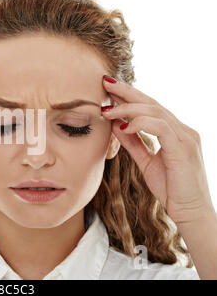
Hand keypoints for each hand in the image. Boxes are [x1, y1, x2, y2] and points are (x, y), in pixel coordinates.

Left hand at [100, 75, 213, 224]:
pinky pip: (161, 128)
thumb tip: (116, 126)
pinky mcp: (183, 148)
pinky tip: (123, 126)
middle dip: (127, 91)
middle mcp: (182, 130)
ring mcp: (185, 137)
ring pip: (155, 111)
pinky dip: (140, 123)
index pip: (150, 107)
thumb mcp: (146, 162)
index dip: (129, 96)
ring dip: (127, 108)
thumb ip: (133, 143)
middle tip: (105, 82)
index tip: (108, 89)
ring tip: (106, 110)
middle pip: (152, 102)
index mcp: (174, 132)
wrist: (191, 213)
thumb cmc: (171, 189)